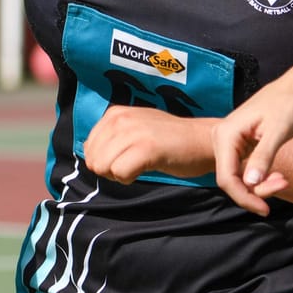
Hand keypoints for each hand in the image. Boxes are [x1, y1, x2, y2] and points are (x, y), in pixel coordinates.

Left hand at [83, 107, 214, 182]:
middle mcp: (120, 119)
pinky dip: (130, 178)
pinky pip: (120, 173)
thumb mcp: (135, 128)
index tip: (127, 156)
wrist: (204, 140)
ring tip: (141, 165)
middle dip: (109, 169)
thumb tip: (89, 155)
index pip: (88, 148)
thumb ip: (111, 137)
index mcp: (115, 113)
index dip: (105, 160)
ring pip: (103, 167)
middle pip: (93, 160)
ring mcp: (133, 132)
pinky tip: (147, 169)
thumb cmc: (171, 140)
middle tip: (134, 163)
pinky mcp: (146, 148)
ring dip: (120, 174)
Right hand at [211, 71, 292, 214]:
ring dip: (260, 184)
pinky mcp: (240, 146)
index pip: (226, 177)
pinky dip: (260, 177)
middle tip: (283, 184)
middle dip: (256, 190)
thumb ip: (262, 158)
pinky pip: (244, 169)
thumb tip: (250, 183)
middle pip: (231, 179)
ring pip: (238, 177)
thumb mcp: (277, 133)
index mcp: (225, 134)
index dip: (244, 197)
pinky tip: (276, 175)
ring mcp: (230, 142)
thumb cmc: (287, 106)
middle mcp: (222, 138)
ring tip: (283, 179)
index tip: (265, 209)